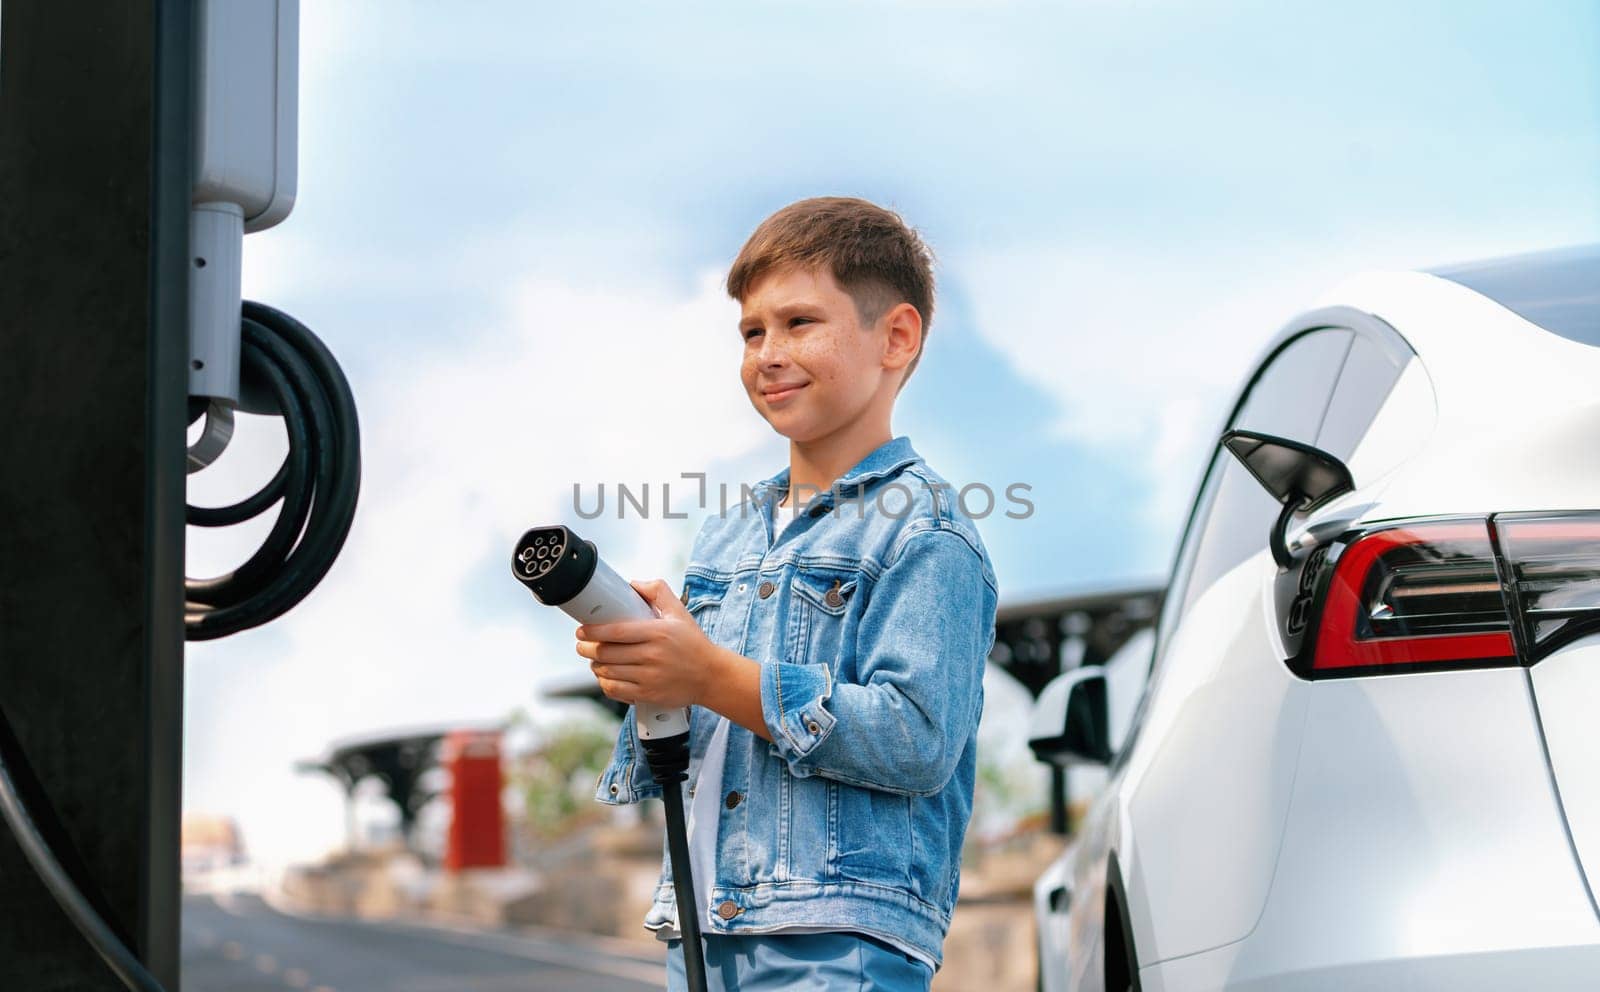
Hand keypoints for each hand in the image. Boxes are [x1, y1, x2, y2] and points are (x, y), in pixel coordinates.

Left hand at [574, 578, 717, 708]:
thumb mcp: (680, 612)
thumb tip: (632, 584)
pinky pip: (616, 690)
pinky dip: (605, 683)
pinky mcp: (648, 695)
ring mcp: (650, 677)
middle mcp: (653, 655)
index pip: (616, 632)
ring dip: (594, 666)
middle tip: (582, 645)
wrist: (711, 676)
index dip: (593, 631)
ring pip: (608, 672)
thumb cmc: (693, 643)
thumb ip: (657, 592)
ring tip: (593, 660)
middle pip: (607, 653)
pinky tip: (605, 676)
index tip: (582, 630)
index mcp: (658, 632)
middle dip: (587, 649)